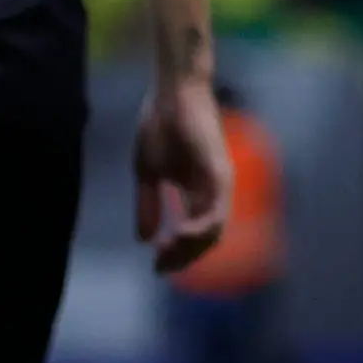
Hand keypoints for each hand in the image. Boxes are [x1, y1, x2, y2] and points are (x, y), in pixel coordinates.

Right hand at [136, 79, 232, 275]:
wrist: (170, 93)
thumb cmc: (159, 125)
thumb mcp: (147, 173)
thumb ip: (149, 205)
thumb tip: (144, 240)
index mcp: (195, 191)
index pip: (193, 233)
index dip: (177, 254)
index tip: (155, 267)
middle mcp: (211, 191)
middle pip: (206, 237)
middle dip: (183, 258)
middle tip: (160, 268)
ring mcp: (218, 182)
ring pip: (215, 229)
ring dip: (191, 248)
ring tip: (166, 255)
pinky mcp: (219, 172)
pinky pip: (216, 209)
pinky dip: (200, 228)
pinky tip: (178, 235)